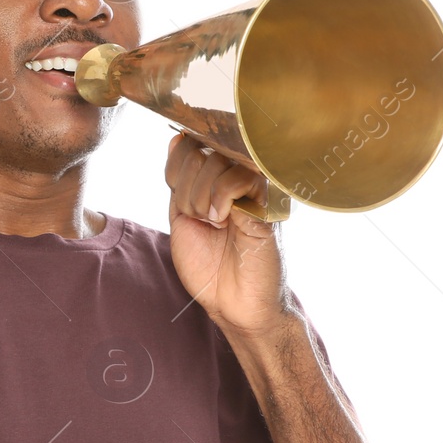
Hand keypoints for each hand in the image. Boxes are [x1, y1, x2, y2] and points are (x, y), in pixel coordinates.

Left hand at [164, 131, 288, 337]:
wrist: (232, 304)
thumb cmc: (209, 267)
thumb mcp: (182, 218)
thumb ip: (179, 181)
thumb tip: (177, 138)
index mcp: (218, 179)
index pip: (188, 145)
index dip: (175, 169)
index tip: (183, 203)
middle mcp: (239, 178)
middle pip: (198, 152)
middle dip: (185, 189)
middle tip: (200, 218)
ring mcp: (255, 188)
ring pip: (215, 163)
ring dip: (200, 198)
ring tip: (212, 223)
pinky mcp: (267, 202)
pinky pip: (238, 179)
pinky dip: (220, 198)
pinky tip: (223, 220)